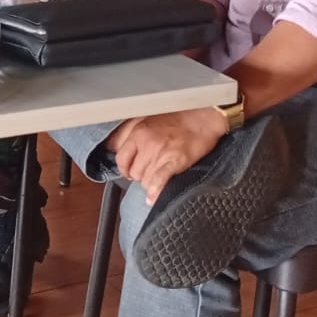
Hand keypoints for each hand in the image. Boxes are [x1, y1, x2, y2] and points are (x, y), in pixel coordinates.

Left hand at [106, 109, 227, 204]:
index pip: (121, 159)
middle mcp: (147, 142)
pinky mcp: (175, 161)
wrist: (203, 119)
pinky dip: (155, 192)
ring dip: (150, 183)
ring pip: (146, 180)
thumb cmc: (178, 119)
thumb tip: (113, 146)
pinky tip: (153, 198)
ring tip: (158, 178)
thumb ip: (130, 133)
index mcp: (139, 132)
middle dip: (140, 176)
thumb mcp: (148, 120)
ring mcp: (161, 152)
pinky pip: (159, 181)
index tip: (129, 172)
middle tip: (149, 173)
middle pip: (134, 172)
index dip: (125, 169)